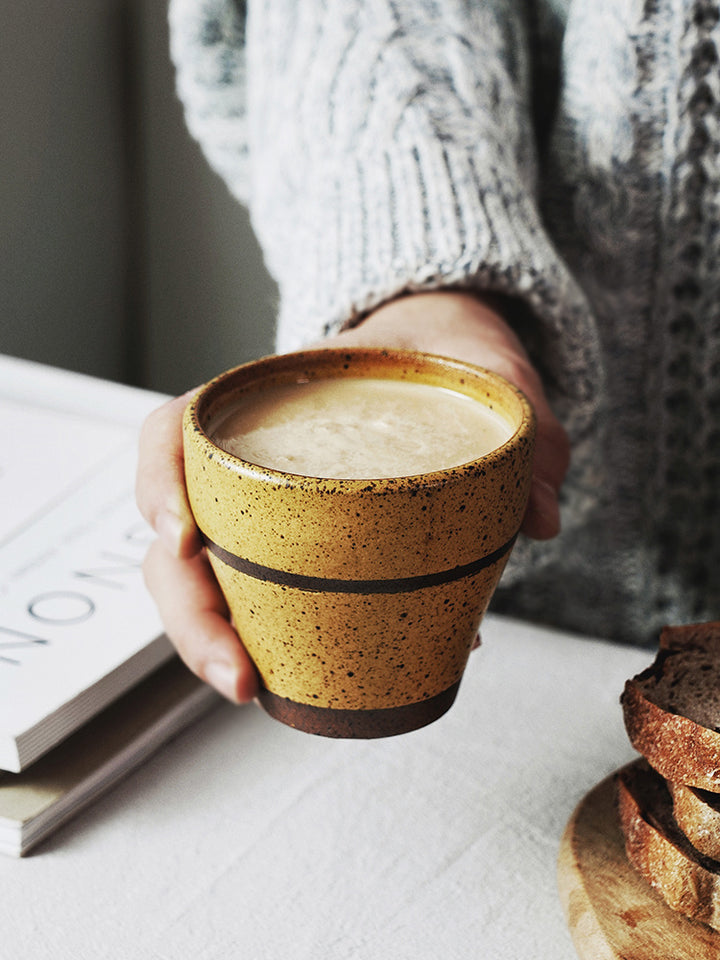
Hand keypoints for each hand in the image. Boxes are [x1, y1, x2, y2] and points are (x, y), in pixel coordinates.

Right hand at [136, 291, 568, 701]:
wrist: (442, 357)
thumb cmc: (442, 356)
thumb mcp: (487, 371)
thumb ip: (523, 426)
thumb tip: (541, 519)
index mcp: (272, 401)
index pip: (177, 430)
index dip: (158, 483)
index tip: (179, 539)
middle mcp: (253, 461)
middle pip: (176, 534)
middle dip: (190, 614)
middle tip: (237, 676)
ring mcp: (269, 509)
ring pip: (206, 580)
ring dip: (216, 644)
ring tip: (257, 691)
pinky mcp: (300, 548)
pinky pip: (265, 596)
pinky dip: (276, 642)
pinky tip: (317, 677)